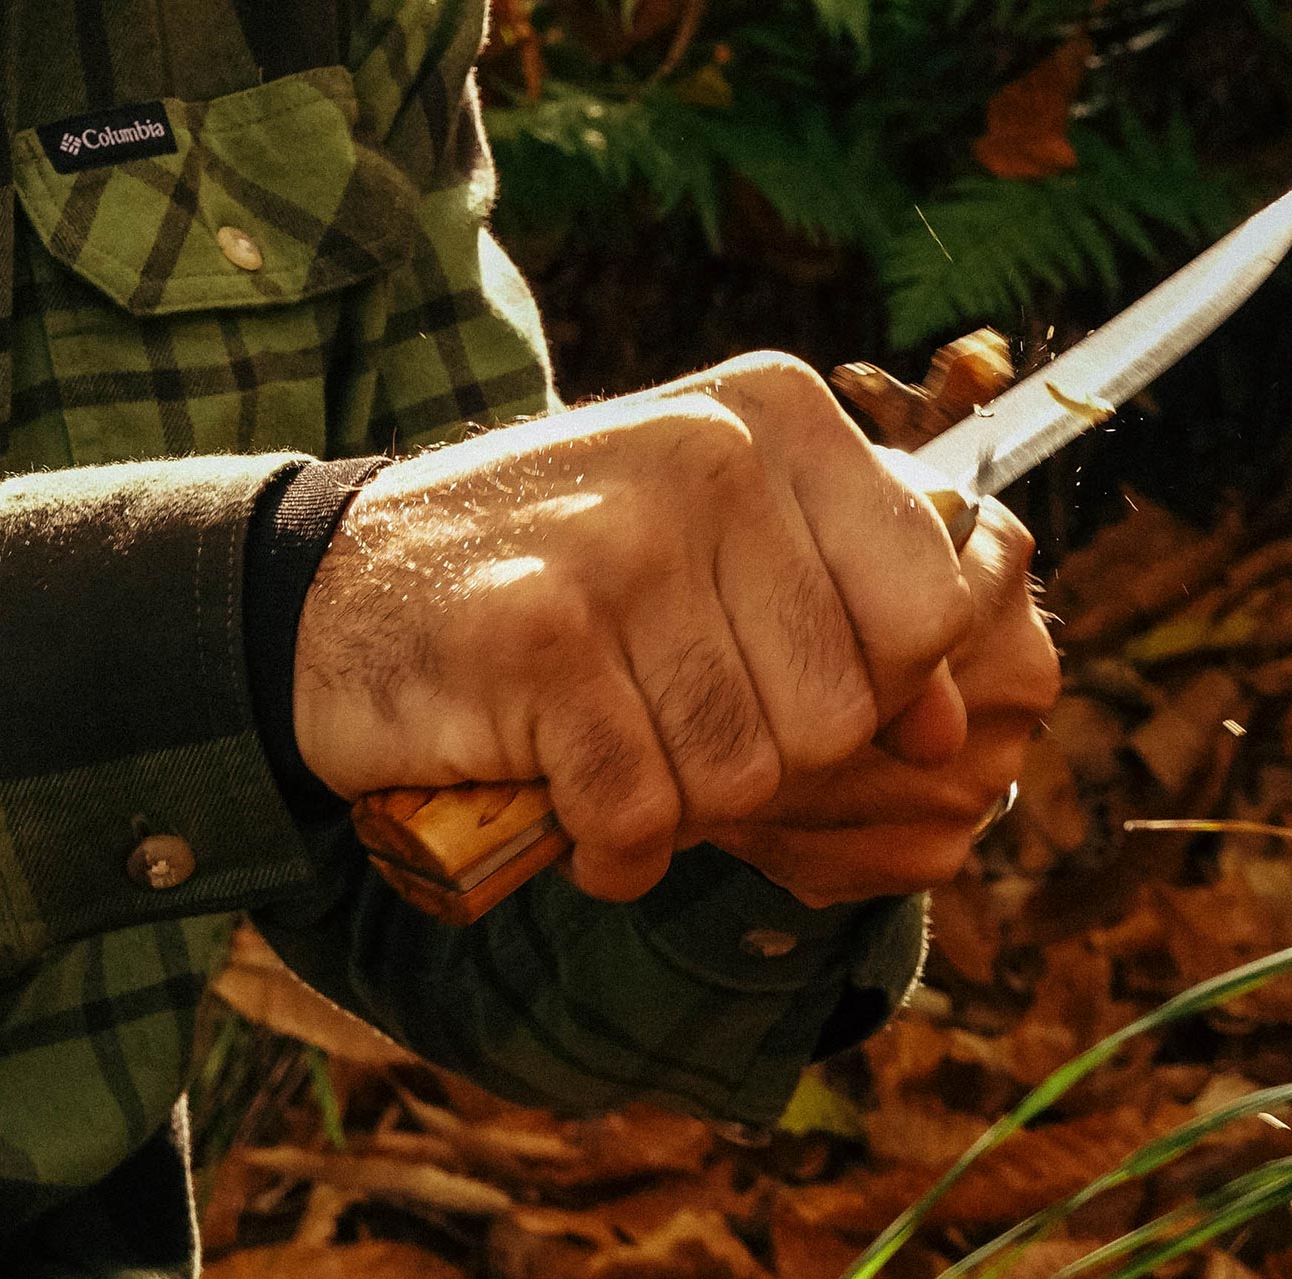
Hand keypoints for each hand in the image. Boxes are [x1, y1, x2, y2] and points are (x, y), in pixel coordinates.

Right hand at [294, 353, 1003, 900]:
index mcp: (772, 416)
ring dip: (671, 809)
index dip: (871, 695)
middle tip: (658, 725)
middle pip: (839, 714)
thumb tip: (957, 728)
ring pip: (740, 775)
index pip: (929, 608)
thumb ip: (839, 614)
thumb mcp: (706, 549)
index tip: (773, 689)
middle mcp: (709, 456)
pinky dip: (605, 849)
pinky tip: (559, 804)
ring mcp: (621, 544)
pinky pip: (637, 816)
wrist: (334, 589)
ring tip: (602, 750)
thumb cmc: (544, 579)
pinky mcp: (537, 638)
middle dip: (753, 764)